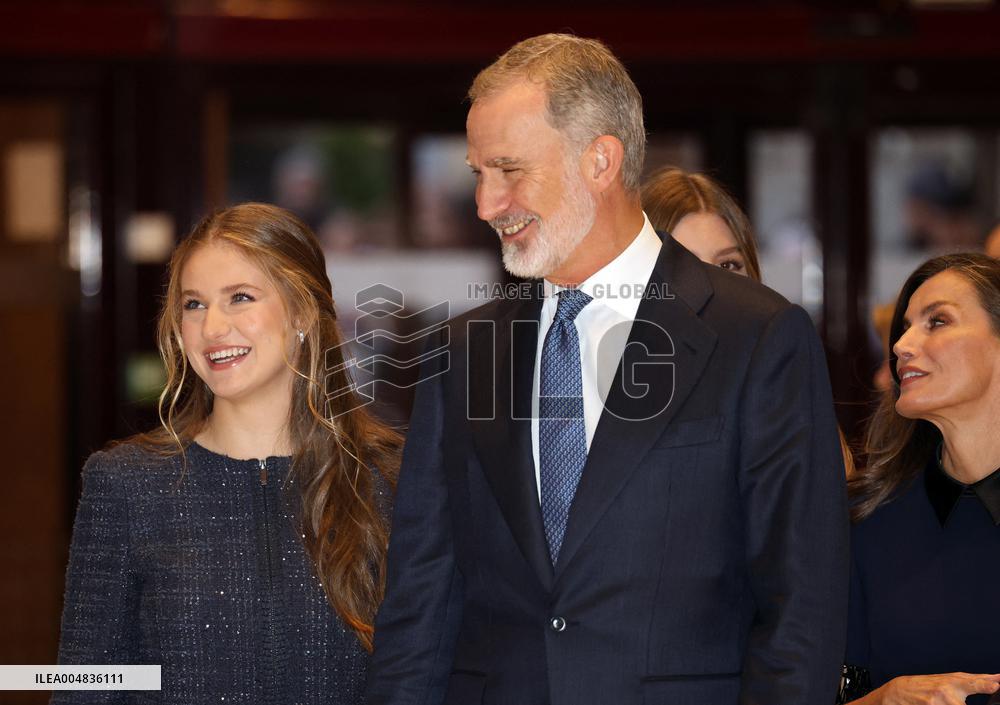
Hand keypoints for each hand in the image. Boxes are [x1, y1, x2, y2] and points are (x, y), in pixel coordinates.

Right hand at [879, 673, 999, 704]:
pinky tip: (940, 704)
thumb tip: (996, 680)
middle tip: (991, 688)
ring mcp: (938, 701)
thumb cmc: (929, 686)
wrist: (901, 691)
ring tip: (943, 701)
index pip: (975, 683)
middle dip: (977, 691)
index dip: (986, 685)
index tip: (996, 685)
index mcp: (955, 681)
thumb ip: (974, 682)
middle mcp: (947, 691)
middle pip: (963, 704)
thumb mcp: (950, 680)